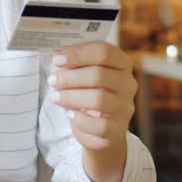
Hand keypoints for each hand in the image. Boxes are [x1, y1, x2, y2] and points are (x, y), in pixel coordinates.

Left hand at [49, 41, 136, 181]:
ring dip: (72, 97)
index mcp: (122, 64)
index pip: (105, 52)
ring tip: (55, 97)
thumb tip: (57, 56)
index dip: (79, 54)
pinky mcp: (118, 130)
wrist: (98, 128)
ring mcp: (125, 108)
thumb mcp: (84, 74)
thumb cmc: (89, 93)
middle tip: (53, 80)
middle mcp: (128, 84)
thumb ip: (75, 64)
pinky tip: (70, 114)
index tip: (57, 58)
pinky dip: (81, 120)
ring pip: (99, 99)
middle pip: (100, 75)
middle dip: (71, 77)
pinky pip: (100, 125)